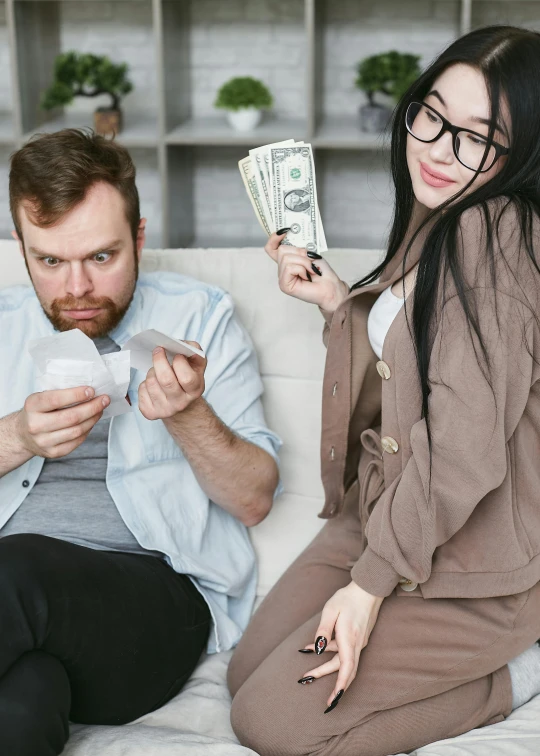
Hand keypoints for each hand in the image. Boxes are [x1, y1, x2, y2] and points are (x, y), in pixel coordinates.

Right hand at [17, 386, 108, 459]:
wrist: (22, 434)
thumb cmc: (37, 412)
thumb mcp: (41, 398)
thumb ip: (60, 394)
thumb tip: (90, 391)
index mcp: (32, 406)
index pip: (56, 400)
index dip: (76, 395)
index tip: (92, 390)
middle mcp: (35, 425)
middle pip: (71, 417)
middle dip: (92, 407)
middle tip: (105, 400)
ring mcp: (43, 441)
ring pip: (77, 431)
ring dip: (93, 419)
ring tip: (100, 410)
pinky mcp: (53, 453)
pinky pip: (76, 441)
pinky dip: (88, 430)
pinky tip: (91, 422)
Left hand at [138, 343, 205, 420]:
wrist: (182, 406)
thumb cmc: (187, 380)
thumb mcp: (197, 366)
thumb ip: (194, 351)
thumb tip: (183, 344)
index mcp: (195, 391)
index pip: (187, 378)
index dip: (180, 363)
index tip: (177, 355)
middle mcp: (180, 403)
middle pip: (166, 380)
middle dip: (159, 360)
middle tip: (158, 350)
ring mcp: (164, 410)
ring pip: (151, 382)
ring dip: (152, 371)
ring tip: (158, 371)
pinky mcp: (150, 412)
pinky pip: (141, 390)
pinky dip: (145, 383)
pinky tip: (153, 384)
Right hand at [264, 231, 348, 312]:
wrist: (331, 287)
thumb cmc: (322, 272)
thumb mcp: (310, 254)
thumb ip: (296, 249)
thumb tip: (286, 241)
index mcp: (287, 261)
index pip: (271, 248)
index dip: (274, 238)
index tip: (285, 231)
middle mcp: (282, 269)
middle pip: (282, 250)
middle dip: (299, 253)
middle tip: (310, 262)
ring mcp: (282, 277)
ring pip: (286, 258)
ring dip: (303, 262)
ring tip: (310, 271)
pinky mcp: (284, 285)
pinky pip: (289, 267)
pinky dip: (302, 269)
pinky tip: (307, 277)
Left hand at [298, 581, 383, 710]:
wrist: (369, 588)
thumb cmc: (348, 597)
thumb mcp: (331, 610)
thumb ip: (323, 630)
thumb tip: (317, 649)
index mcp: (349, 638)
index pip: (346, 668)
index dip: (340, 686)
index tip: (334, 700)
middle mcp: (356, 644)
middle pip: (344, 670)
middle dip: (331, 684)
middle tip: (313, 689)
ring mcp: (359, 642)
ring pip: (345, 663)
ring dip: (328, 670)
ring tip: (309, 673)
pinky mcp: (358, 638)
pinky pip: (346, 652)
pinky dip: (332, 656)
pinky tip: (317, 649)